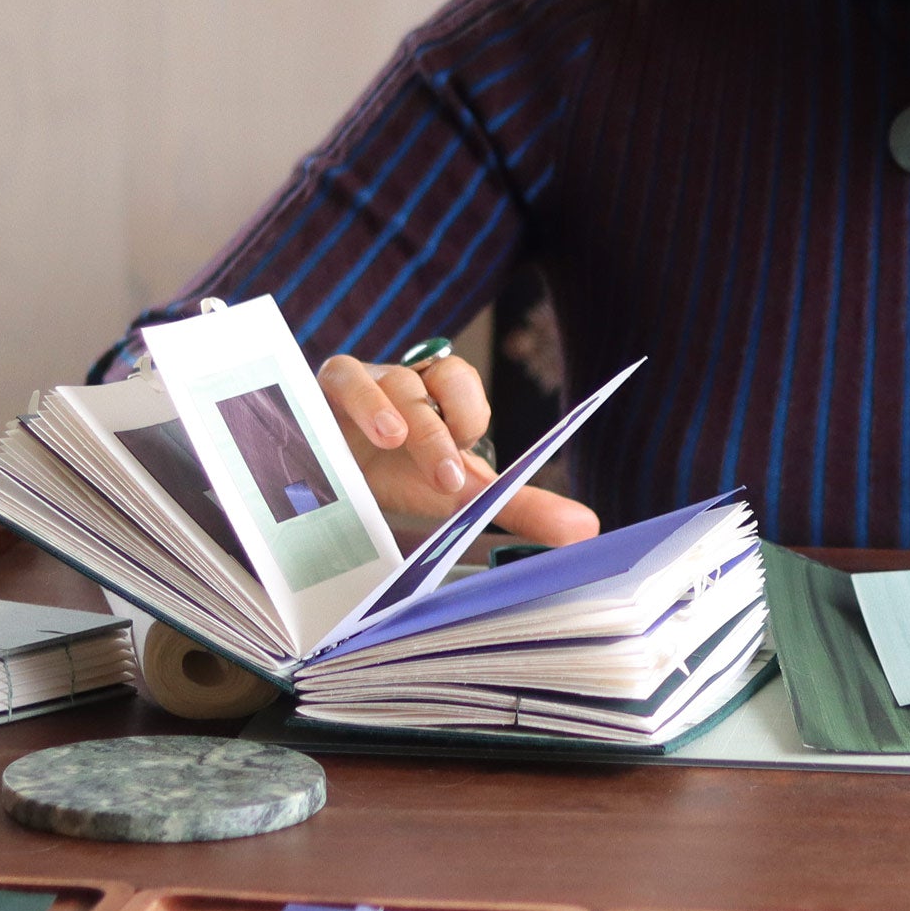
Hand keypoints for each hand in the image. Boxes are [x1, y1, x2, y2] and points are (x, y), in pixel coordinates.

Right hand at [316, 352, 599, 546]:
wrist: (334, 476)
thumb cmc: (406, 475)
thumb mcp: (461, 494)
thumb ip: (522, 507)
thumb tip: (588, 529)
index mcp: (442, 399)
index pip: (459, 381)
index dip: (467, 411)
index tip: (468, 464)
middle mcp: (404, 383)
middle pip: (423, 387)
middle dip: (435, 434)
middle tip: (448, 481)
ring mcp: (361, 385)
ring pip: (377, 381)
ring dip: (384, 408)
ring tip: (391, 440)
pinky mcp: (320, 394)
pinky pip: (336, 381)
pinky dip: (350, 402)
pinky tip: (346, 433)